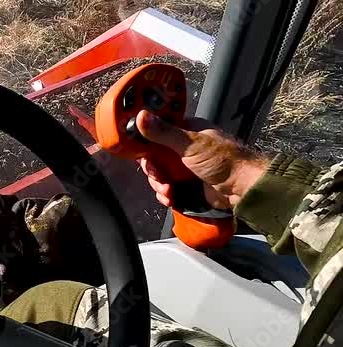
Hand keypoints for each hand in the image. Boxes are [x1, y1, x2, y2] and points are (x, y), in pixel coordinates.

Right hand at [135, 110, 268, 208]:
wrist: (242, 189)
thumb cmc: (222, 160)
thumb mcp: (190, 144)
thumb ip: (163, 132)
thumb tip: (139, 116)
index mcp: (185, 130)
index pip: (156, 130)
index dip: (144, 140)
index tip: (135, 150)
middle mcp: (182, 147)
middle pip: (153, 155)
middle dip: (152, 169)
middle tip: (158, 176)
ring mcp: (183, 166)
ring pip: (158, 173)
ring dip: (158, 184)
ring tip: (168, 192)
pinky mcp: (185, 184)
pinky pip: (165, 188)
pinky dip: (165, 194)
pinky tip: (170, 198)